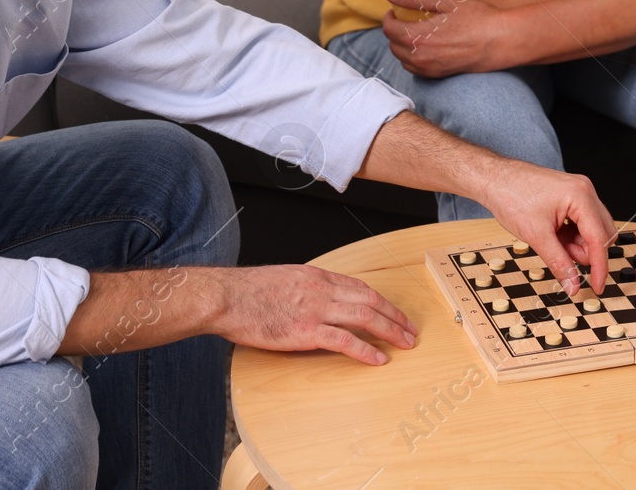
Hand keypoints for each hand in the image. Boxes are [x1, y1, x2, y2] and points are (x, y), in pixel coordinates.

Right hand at [213, 264, 416, 365]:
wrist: (226, 297)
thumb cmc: (248, 291)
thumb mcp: (284, 279)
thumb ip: (305, 288)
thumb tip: (318, 299)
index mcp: (316, 276)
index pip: (360, 287)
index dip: (382, 301)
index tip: (394, 312)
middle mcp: (322, 289)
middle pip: (369, 300)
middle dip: (394, 316)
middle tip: (409, 330)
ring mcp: (315, 309)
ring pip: (364, 317)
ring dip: (389, 331)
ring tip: (404, 343)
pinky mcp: (305, 331)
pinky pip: (344, 340)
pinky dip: (365, 350)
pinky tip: (378, 358)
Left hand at [382, 0, 508, 77]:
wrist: (500, 41)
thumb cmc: (476, 17)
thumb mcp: (445, 1)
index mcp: (416, 37)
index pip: (389, 29)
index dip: (389, 17)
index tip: (395, 10)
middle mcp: (419, 57)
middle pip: (393, 45)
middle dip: (394, 31)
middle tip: (404, 19)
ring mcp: (429, 69)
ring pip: (403, 60)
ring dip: (402, 46)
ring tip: (413, 32)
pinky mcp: (439, 75)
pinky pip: (415, 69)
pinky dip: (413, 58)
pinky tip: (425, 47)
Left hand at [475, 159, 614, 298]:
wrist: (494, 179)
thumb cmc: (511, 196)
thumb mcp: (536, 236)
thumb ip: (559, 263)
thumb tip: (573, 284)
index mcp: (581, 196)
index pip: (600, 238)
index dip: (600, 266)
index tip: (597, 286)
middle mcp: (585, 191)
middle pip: (601, 233)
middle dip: (584, 252)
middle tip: (563, 257)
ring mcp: (579, 192)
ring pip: (592, 230)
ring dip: (576, 245)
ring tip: (551, 243)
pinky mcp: (571, 197)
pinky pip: (581, 223)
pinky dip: (570, 236)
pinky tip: (553, 236)